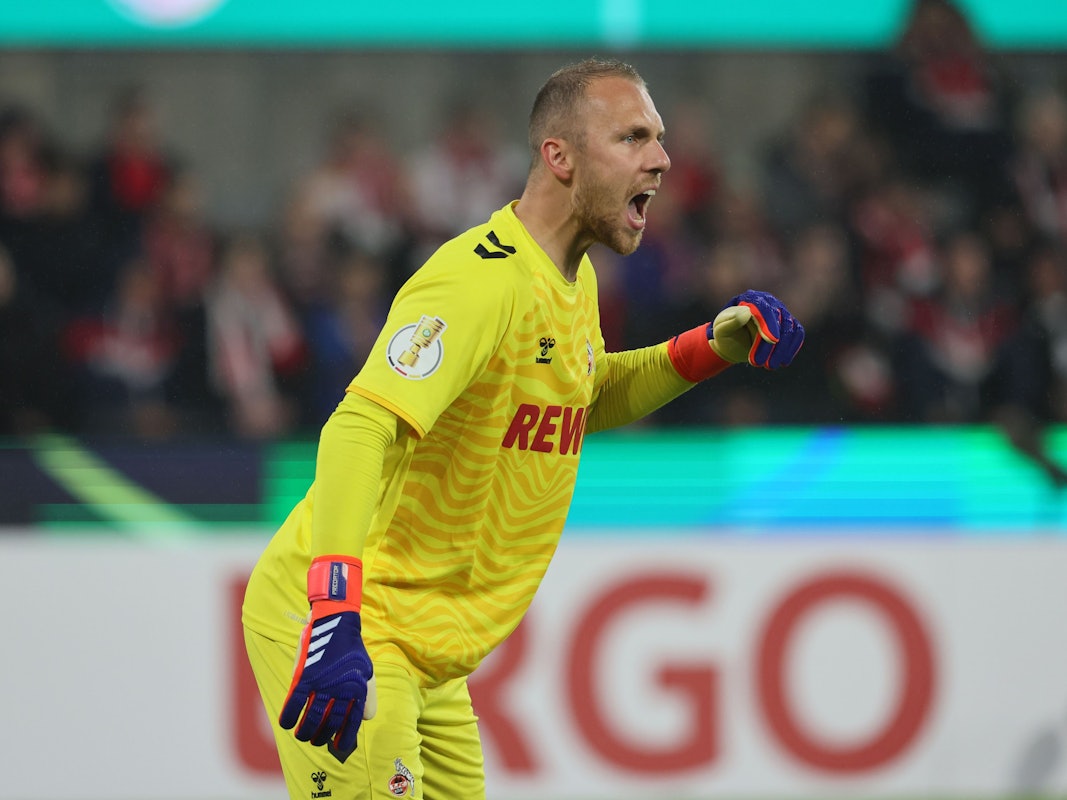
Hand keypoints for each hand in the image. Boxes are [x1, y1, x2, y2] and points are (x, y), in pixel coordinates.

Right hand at [279, 557, 375, 760]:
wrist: (337, 620)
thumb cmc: (351, 648)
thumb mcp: (367, 670)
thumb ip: (367, 695)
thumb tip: (363, 719)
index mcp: (358, 688)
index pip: (351, 721)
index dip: (345, 737)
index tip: (339, 747)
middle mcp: (341, 689)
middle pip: (330, 723)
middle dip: (323, 736)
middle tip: (318, 741)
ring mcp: (322, 683)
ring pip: (312, 717)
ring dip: (306, 731)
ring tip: (303, 736)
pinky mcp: (305, 676)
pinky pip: (294, 703)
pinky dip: (289, 716)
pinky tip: (286, 724)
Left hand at [709, 290, 803, 368]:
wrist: (733, 343)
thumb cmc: (725, 334)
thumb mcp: (721, 330)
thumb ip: (730, 321)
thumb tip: (747, 312)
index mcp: (751, 299)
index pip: (764, 309)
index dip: (769, 324)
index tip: (771, 341)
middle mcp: (769, 302)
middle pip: (779, 320)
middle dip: (773, 345)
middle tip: (764, 364)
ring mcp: (781, 312)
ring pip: (790, 329)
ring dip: (782, 350)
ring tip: (770, 367)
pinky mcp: (789, 324)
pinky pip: (797, 334)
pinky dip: (792, 348)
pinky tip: (784, 362)